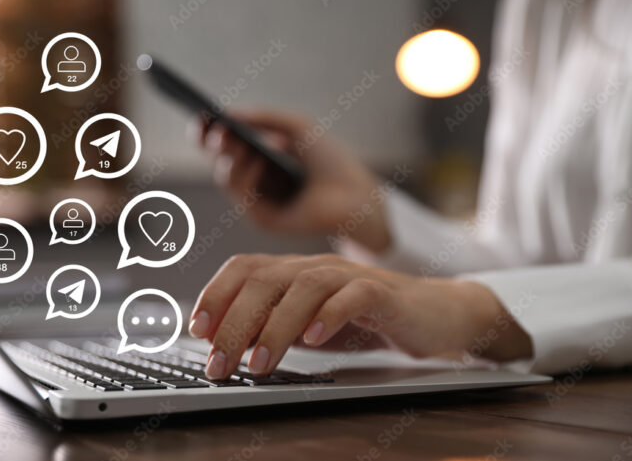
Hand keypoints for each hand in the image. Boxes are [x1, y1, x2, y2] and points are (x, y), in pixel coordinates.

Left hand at [189, 253, 531, 378]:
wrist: (434, 315)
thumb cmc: (365, 320)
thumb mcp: (310, 326)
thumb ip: (272, 327)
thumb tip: (224, 344)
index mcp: (295, 272)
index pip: (245, 268)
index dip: (216, 295)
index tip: (198, 330)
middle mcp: (317, 268)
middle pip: (266, 280)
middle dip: (235, 321)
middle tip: (219, 362)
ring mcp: (350, 276)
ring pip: (304, 287)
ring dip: (276, 326)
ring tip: (259, 362)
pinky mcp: (383, 292)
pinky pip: (354, 296)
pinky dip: (331, 315)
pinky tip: (314, 339)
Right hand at [192, 110, 391, 251]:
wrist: (356, 194)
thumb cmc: (331, 161)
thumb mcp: (297, 128)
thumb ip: (264, 118)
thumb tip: (227, 113)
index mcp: (258, 157)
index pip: (224, 145)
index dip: (209, 131)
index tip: (201, 115)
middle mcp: (253, 180)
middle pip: (219, 161)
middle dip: (214, 143)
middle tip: (216, 128)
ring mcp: (256, 201)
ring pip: (226, 178)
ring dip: (230, 157)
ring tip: (236, 140)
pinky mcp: (263, 219)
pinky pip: (242, 196)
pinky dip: (247, 176)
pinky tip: (258, 160)